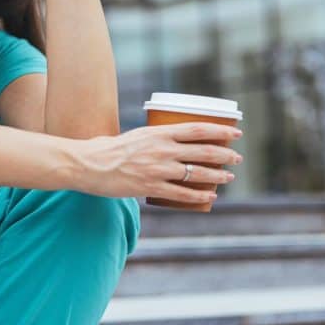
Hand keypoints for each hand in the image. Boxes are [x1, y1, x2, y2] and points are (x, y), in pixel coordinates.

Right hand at [67, 122, 243, 203]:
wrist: (88, 164)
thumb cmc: (110, 148)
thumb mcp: (137, 135)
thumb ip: (155, 138)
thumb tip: (169, 141)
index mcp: (159, 132)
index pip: (199, 129)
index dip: (221, 130)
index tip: (236, 132)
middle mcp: (163, 149)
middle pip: (204, 151)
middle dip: (225, 155)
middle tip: (236, 158)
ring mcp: (158, 169)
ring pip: (197, 173)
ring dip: (218, 176)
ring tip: (228, 177)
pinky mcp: (151, 187)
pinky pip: (182, 194)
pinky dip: (200, 195)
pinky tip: (210, 196)